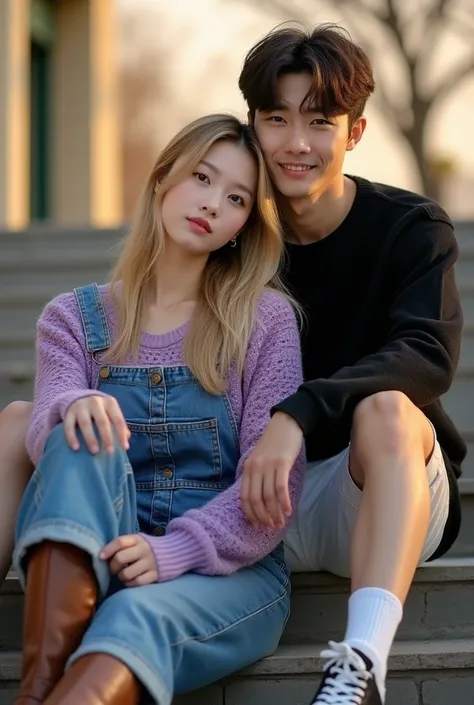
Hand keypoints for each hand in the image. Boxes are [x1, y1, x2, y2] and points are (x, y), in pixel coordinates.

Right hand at [64, 395, 129, 453]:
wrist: (79, 398)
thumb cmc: (101, 411)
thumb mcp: (111, 413)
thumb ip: (118, 424)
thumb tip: (126, 439)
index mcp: (110, 402)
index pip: (118, 420)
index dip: (121, 434)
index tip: (124, 448)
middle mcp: (95, 402)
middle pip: (102, 421)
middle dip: (107, 438)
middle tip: (110, 452)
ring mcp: (81, 406)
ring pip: (85, 424)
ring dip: (90, 438)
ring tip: (95, 451)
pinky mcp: (69, 412)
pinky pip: (69, 426)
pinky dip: (72, 437)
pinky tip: (76, 448)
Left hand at [100, 534, 158, 586]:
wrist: (169, 554)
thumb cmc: (143, 549)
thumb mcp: (135, 542)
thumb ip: (121, 546)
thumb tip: (102, 557)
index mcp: (137, 539)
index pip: (120, 542)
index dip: (108, 549)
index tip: (101, 557)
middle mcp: (144, 549)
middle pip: (120, 558)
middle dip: (112, 567)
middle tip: (114, 569)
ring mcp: (150, 563)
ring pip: (126, 574)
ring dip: (121, 577)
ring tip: (123, 574)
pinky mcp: (154, 575)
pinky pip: (136, 583)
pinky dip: (129, 583)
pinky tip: (131, 580)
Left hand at [241, 412, 302, 529]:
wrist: (286, 423)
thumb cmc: (274, 443)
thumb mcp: (259, 459)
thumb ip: (256, 475)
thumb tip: (258, 499)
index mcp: (247, 468)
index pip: (244, 497)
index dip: (250, 514)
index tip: (257, 525)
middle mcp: (255, 468)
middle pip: (255, 500)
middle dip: (262, 517)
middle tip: (271, 527)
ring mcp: (267, 465)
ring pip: (268, 496)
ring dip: (274, 513)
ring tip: (281, 522)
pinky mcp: (282, 463)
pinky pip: (281, 488)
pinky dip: (284, 502)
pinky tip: (289, 510)